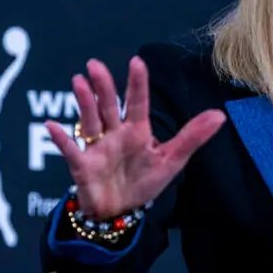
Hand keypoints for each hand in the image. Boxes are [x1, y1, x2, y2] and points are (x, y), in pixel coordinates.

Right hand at [45, 57, 226, 218]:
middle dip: (103, 86)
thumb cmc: (144, 182)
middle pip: (109, 106)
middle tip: (95, 64)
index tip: (136, 61)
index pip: (138, 103)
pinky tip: (53, 126)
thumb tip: (219, 115)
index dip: (137, 83)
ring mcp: (97, 148)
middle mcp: (115, 135)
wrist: (121, 211)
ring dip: (85, 103)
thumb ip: (193, 137)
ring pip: (90, 121)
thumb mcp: (172, 160)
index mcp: (137, 132)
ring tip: (78, 81)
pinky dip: (62, 139)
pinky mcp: (83, 165)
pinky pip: (71, 150)